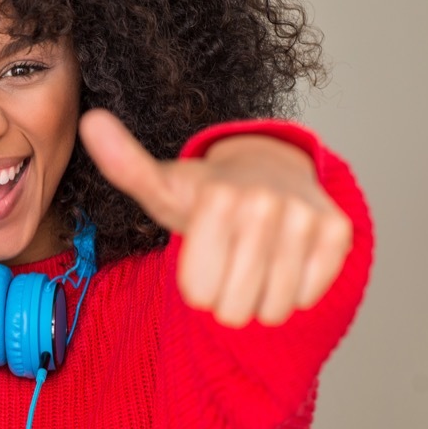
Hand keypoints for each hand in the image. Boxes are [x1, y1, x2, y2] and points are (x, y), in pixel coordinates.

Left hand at [78, 109, 352, 327]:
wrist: (269, 170)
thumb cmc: (206, 193)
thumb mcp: (160, 185)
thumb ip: (124, 164)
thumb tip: (90, 120)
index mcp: (216, 198)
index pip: (198, 294)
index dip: (197, 285)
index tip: (201, 256)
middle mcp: (264, 202)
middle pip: (235, 308)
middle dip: (227, 297)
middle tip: (229, 262)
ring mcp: (305, 216)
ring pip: (274, 308)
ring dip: (261, 297)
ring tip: (255, 260)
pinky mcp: (337, 231)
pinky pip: (308, 295)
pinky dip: (295, 289)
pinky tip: (284, 258)